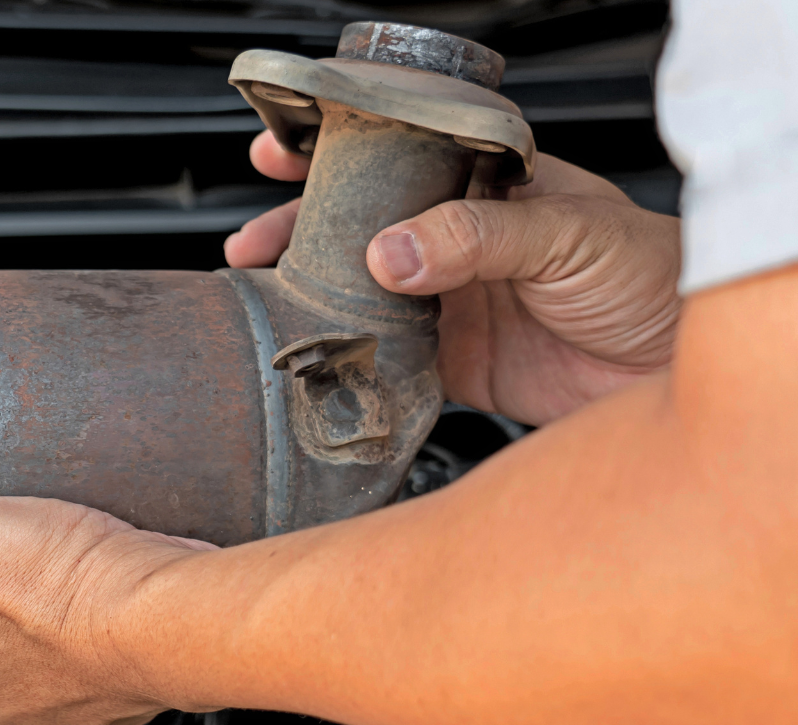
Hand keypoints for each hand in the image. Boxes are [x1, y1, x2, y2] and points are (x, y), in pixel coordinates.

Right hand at [225, 132, 681, 425]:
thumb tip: (391, 252)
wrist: (675, 369)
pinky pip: (384, 358)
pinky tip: (318, 356)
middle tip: (252, 243)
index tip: (281, 153)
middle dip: (300, 230)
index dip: (337, 156)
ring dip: (312, 296)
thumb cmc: (653, 277)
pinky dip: (348, 360)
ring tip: (264, 299)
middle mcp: (462, 240)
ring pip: (362, 293)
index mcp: (490, 186)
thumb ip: (478, 237)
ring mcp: (453, 301)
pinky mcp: (453, 362)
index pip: (401, 159)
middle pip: (363, 228)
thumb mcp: (568, 235)